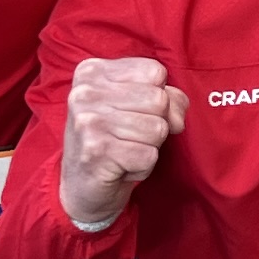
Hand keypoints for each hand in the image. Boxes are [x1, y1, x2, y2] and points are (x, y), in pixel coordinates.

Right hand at [59, 54, 185, 231]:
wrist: (82, 186)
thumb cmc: (114, 139)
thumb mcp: (139, 106)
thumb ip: (168, 98)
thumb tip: (177, 119)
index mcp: (92, 71)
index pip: (155, 72)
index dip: (160, 97)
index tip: (135, 112)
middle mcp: (85, 92)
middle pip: (159, 100)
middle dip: (156, 124)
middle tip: (129, 136)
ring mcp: (87, 121)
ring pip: (158, 129)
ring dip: (149, 147)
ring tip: (124, 151)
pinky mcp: (95, 152)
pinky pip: (149, 156)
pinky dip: (142, 167)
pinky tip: (121, 167)